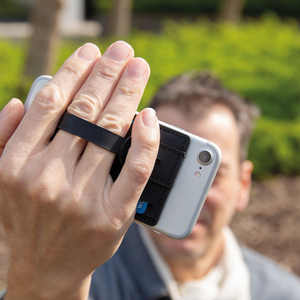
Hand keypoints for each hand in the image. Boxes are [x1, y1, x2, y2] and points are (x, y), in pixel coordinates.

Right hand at [0, 41, 158, 299]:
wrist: (44, 271)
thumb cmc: (25, 221)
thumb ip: (4, 137)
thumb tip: (23, 99)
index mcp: (17, 164)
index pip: (51, 103)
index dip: (75, 71)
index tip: (91, 52)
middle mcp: (48, 177)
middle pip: (86, 110)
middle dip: (108, 74)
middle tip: (123, 51)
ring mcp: (83, 197)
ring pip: (112, 132)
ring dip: (128, 93)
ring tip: (138, 68)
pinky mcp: (113, 215)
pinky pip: (135, 169)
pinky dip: (145, 140)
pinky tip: (149, 115)